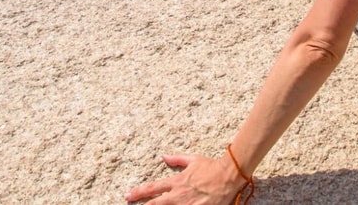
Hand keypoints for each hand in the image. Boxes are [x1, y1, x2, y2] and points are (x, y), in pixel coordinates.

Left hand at [126, 153, 246, 204]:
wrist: (228, 176)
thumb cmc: (212, 167)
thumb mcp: (193, 159)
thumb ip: (177, 159)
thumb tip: (164, 156)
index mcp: (177, 182)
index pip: (153, 188)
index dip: (139, 192)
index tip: (129, 195)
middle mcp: (179, 195)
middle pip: (156, 204)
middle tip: (129, 204)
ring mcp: (187, 204)